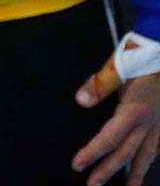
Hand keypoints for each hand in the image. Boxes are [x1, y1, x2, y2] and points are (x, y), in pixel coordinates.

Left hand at [75, 55, 159, 183]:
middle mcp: (150, 121)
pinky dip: (151, 158)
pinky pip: (158, 145)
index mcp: (135, 110)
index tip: (77, 166)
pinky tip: (146, 164)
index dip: (93, 153)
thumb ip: (99, 84)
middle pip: (127, 152)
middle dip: (109, 171)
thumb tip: (81, 100)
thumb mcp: (119, 66)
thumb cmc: (143, 55)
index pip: (109, 138)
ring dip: (137, 173)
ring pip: (148, 154)